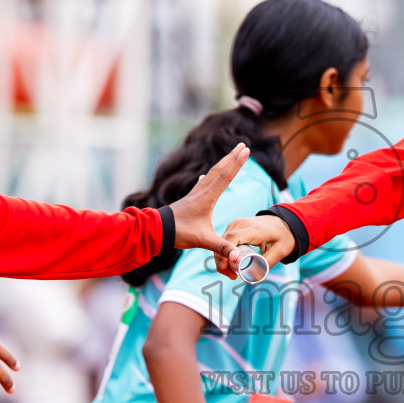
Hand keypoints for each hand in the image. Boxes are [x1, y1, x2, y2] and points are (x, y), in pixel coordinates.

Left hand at [169, 144, 249, 261]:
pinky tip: (204, 175)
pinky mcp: (188, 199)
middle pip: (219, 169)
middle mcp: (200, 192)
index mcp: (206, 199)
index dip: (237, 164)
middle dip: (232, 157)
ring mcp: (193, 194)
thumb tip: (238, 257)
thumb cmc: (179, 234)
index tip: (246, 150)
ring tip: (229, 155)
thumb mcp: (203, 241)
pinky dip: (207, 177)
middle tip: (243, 144)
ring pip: (210, 174)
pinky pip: (201, 183)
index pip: (225, 177)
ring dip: (222, 163)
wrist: (157, 230)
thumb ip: (222, 248)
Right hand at [218, 214, 295, 277]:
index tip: (227, 266)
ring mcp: (236, 223)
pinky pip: (224, 240)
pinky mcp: (234, 226)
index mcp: (255, 229)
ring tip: (231, 274)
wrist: (284, 222)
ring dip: (221, 258)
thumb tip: (254, 278)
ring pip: (221, 241)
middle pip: (224, 241)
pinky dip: (224, 253)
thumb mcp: (280, 251)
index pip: (234, 238)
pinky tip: (229, 265)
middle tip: (231, 276)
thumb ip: (268, 263)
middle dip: (222, 260)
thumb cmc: (283, 237)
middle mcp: (242, 223)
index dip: (227, 252)